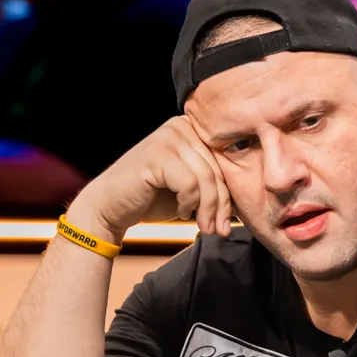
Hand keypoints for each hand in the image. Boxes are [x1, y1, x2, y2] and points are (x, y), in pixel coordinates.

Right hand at [69, 116, 232, 240]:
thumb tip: (246, 195)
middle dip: (221, 205)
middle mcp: (181, 126)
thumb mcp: (191, 189)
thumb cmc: (152, 199)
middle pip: (217, 169)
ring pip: (206, 178)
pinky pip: (190, 183)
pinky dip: (189, 203)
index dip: (228, 193)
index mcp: (192, 129)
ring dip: (208, 209)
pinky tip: (181, 211)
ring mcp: (168, 137)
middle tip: (217, 230)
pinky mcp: (157, 153)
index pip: (223, 161)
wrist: (110, 208)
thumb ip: (213, 184)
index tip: (226, 222)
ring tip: (203, 226)